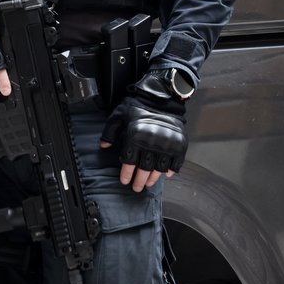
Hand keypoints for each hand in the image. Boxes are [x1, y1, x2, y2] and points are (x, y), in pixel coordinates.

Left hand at [100, 70, 187, 191]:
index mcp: (135, 136)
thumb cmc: (137, 105)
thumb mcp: (118, 115)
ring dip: (154, 178)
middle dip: (139, 181)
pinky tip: (166, 173)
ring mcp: (167, 144)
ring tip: (149, 183)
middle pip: (144, 169)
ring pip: (159, 168)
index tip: (125, 181)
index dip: (126, 174)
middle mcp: (151, 142)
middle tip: (137, 188)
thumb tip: (104, 146)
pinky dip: (171, 170)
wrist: (161, 96)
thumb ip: (110, 132)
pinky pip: (176, 162)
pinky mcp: (179, 144)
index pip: (129, 161)